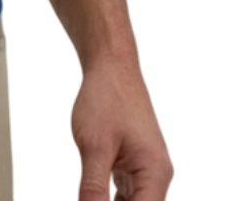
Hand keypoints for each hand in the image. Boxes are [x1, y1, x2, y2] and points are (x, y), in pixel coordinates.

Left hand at [70, 55, 174, 198]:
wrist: (112, 62)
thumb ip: (93, 190)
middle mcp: (158, 176)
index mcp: (156, 175)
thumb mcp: (93, 147)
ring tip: (93, 199)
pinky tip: (95, 199)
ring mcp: (148, 171)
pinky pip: (128, 195)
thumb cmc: (107, 95)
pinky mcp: (136, 165)